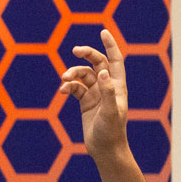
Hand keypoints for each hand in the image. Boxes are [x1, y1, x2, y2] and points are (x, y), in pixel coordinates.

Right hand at [59, 28, 128, 155]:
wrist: (105, 150)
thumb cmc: (111, 131)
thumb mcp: (110, 111)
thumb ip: (108, 91)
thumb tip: (104, 71)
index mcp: (118, 85)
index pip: (115, 60)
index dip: (109, 45)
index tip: (102, 31)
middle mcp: (107, 87)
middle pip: (97, 63)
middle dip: (86, 55)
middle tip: (75, 50)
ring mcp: (96, 94)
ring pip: (83, 76)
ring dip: (73, 74)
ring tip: (64, 79)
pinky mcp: (85, 103)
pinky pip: (75, 89)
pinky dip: (68, 87)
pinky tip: (62, 91)